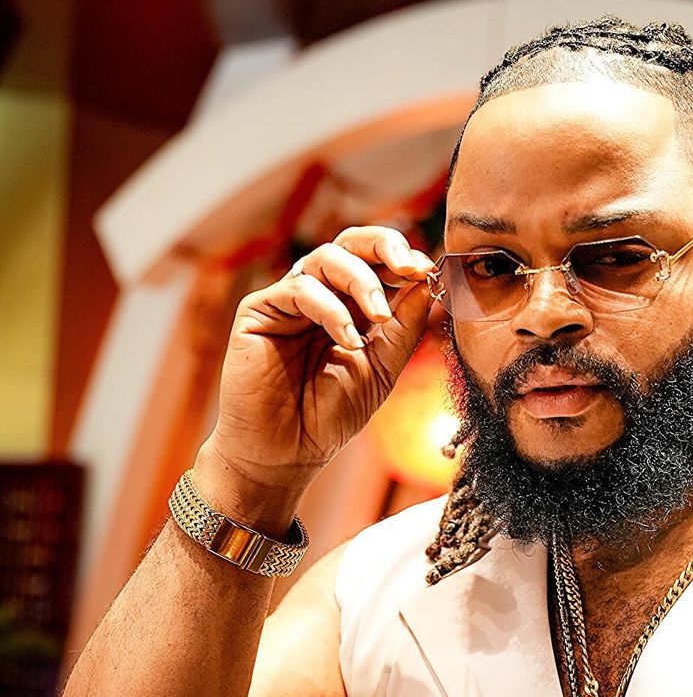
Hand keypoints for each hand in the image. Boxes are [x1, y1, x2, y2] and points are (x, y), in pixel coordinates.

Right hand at [205, 225, 436, 492]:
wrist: (286, 453)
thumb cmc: (330, 416)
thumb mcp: (382, 370)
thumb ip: (404, 327)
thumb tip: (429, 282)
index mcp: (352, 306)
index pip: (377, 263)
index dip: (404, 259)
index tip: (430, 271)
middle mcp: (320, 295)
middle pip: (350, 243)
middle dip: (384, 246)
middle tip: (410, 266)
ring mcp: (289, 300)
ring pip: (325, 259)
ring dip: (361, 281)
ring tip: (378, 316)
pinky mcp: (259, 310)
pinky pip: (298, 289)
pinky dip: (330, 309)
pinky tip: (348, 340)